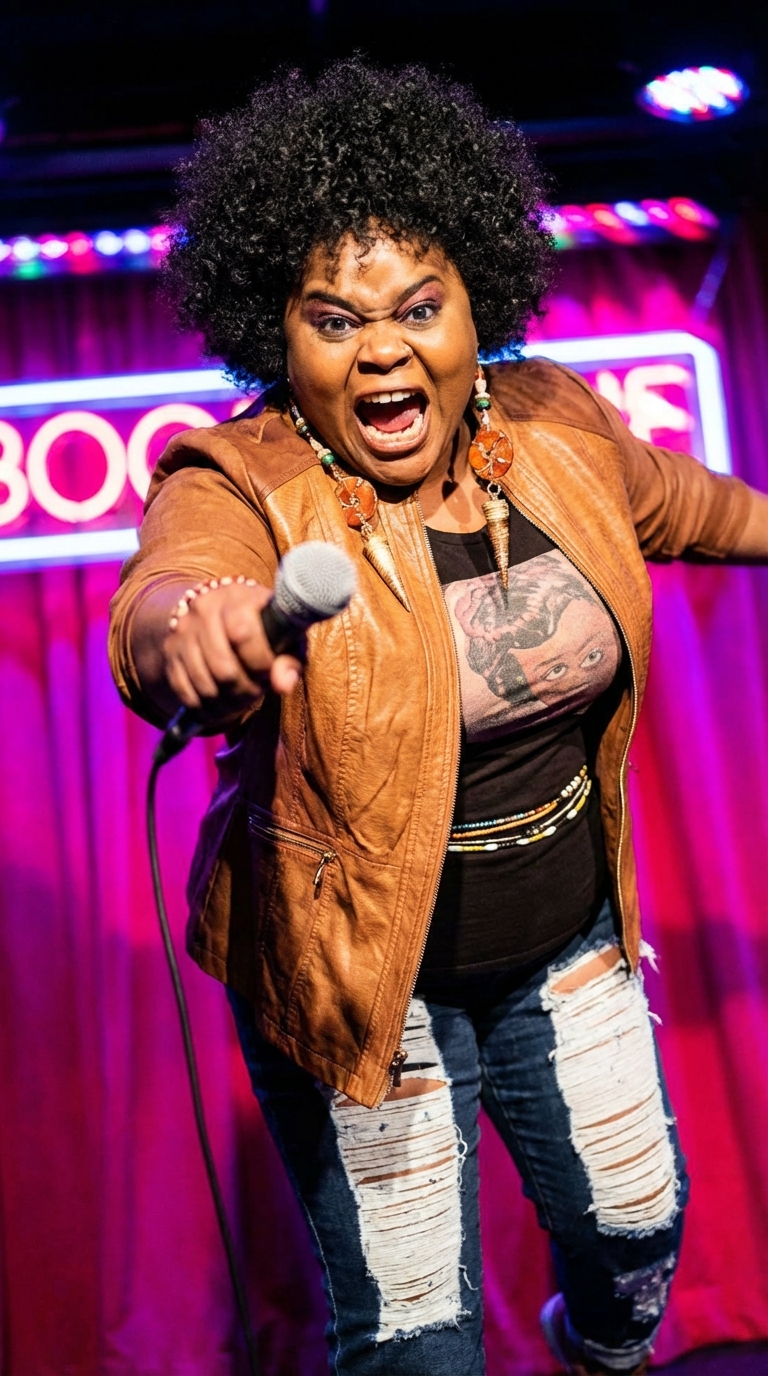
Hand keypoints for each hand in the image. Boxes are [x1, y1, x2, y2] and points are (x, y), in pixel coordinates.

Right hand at [162, 580, 302, 714]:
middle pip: (222, 668)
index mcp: (238, 597)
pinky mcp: (169, 650)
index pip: (243, 633)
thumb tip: (283, 685)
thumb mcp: (284, 637)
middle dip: (244, 690)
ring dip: (225, 704)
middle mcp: (204, 608)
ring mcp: (183, 630)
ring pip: (204, 685)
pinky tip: (219, 706)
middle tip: (255, 692)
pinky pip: (185, 692)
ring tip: (239, 701)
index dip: (259, 663)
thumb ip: (289, 660)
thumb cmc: (262, 628)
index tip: (267, 672)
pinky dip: (204, 708)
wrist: (218, 611)